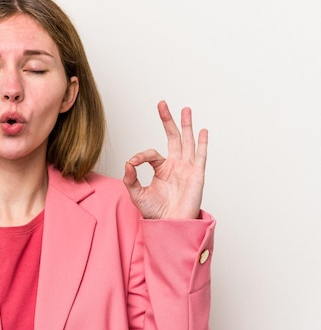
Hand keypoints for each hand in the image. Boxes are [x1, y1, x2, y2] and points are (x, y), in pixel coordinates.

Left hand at [123, 100, 207, 218]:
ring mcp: (187, 169)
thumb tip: (127, 163)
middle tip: (162, 104)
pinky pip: (200, 156)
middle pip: (173, 137)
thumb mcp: (137, 194)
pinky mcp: (196, 175)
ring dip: (186, 125)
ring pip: (187, 142)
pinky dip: (202, 143)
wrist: (170, 226)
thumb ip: (130, 178)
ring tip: (185, 109)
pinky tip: (202, 131)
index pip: (151, 153)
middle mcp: (175, 165)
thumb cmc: (156, 212)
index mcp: (162, 169)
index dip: (140, 156)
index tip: (132, 163)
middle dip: (168, 120)